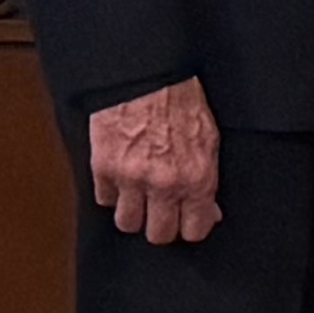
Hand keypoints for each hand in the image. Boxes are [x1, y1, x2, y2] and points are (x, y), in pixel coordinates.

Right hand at [85, 79, 221, 246]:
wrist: (148, 77)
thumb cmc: (182, 102)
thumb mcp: (210, 141)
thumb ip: (207, 180)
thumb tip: (209, 210)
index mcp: (196, 178)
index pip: (195, 230)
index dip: (191, 228)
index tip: (187, 222)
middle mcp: (164, 183)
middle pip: (158, 235)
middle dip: (161, 226)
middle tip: (162, 212)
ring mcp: (131, 178)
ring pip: (127, 224)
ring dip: (134, 213)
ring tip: (140, 198)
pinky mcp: (103, 168)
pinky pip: (104, 199)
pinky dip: (112, 193)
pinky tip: (122, 180)